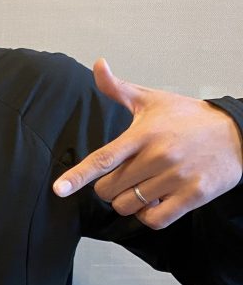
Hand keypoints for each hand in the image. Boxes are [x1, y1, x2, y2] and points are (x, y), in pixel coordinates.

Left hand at [53, 59, 242, 228]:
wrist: (238, 132)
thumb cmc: (188, 118)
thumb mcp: (152, 100)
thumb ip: (118, 88)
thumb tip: (98, 65)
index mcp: (142, 135)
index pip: (103, 158)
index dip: (78, 176)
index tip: (59, 189)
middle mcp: (158, 157)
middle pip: (109, 189)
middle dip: (108, 188)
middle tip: (124, 177)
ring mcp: (176, 177)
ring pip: (128, 206)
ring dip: (128, 202)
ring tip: (143, 187)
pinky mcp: (194, 195)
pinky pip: (155, 219)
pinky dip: (149, 216)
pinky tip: (156, 202)